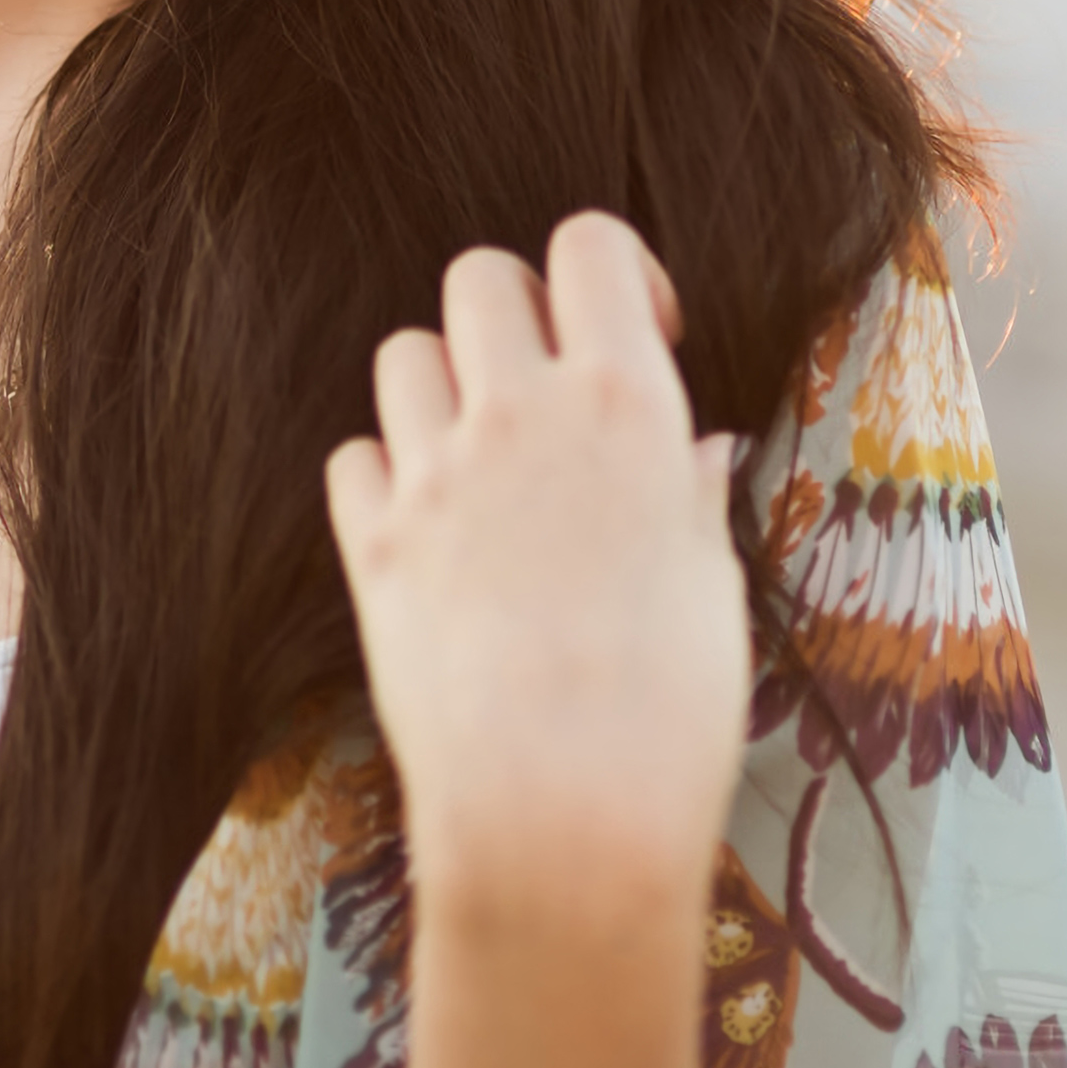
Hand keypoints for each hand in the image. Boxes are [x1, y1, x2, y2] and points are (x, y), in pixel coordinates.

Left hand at [324, 213, 748, 1067]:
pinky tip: (427, 526)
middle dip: (513, 312)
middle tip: (546, 389)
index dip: (610, 273)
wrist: (559, 820)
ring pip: (404, 353)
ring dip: (441, 385)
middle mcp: (519, 415)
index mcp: (625, 405)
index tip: (633, 333)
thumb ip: (687, 495)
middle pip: (479, 278)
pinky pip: (353, 454)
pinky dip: (383, 473)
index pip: (590, 247)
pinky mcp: (369, 542)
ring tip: (484, 460)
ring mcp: (432, 475)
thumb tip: (691, 451)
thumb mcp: (712, 587)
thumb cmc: (668, 715)